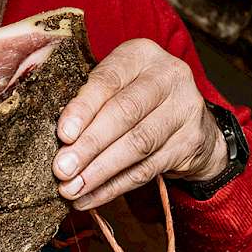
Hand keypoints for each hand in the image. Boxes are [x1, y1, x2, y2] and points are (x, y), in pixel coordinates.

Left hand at [52, 38, 225, 211]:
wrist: (192, 120)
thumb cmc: (138, 99)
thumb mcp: (117, 85)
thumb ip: (90, 101)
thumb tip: (59, 140)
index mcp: (141, 54)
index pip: (108, 80)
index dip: (83, 109)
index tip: (63, 135)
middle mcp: (168, 76)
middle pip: (125, 113)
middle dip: (89, 145)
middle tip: (62, 169)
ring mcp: (185, 109)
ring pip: (137, 145)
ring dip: (100, 171)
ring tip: (72, 189)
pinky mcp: (191, 142)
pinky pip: (147, 169)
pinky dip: (115, 187)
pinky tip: (91, 197)